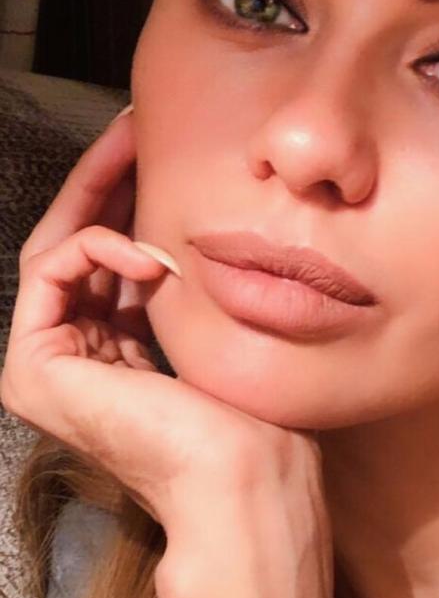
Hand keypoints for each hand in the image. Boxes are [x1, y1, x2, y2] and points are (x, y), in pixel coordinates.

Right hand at [0, 106, 322, 535]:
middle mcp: (73, 358)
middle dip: (105, 180)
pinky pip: (52, 271)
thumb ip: (176, 281)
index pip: (106, 259)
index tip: (152, 144)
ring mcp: (46, 367)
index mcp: (112, 354)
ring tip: (135, 146)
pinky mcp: (33, 369)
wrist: (244, 473)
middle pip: (76, 246)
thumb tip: (181, 226)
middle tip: (133, 123)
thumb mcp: (206, 323)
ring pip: (59, 249)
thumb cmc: (246, 412)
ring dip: (99, 192)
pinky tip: (150, 256)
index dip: (125, 197)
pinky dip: (97, 248)